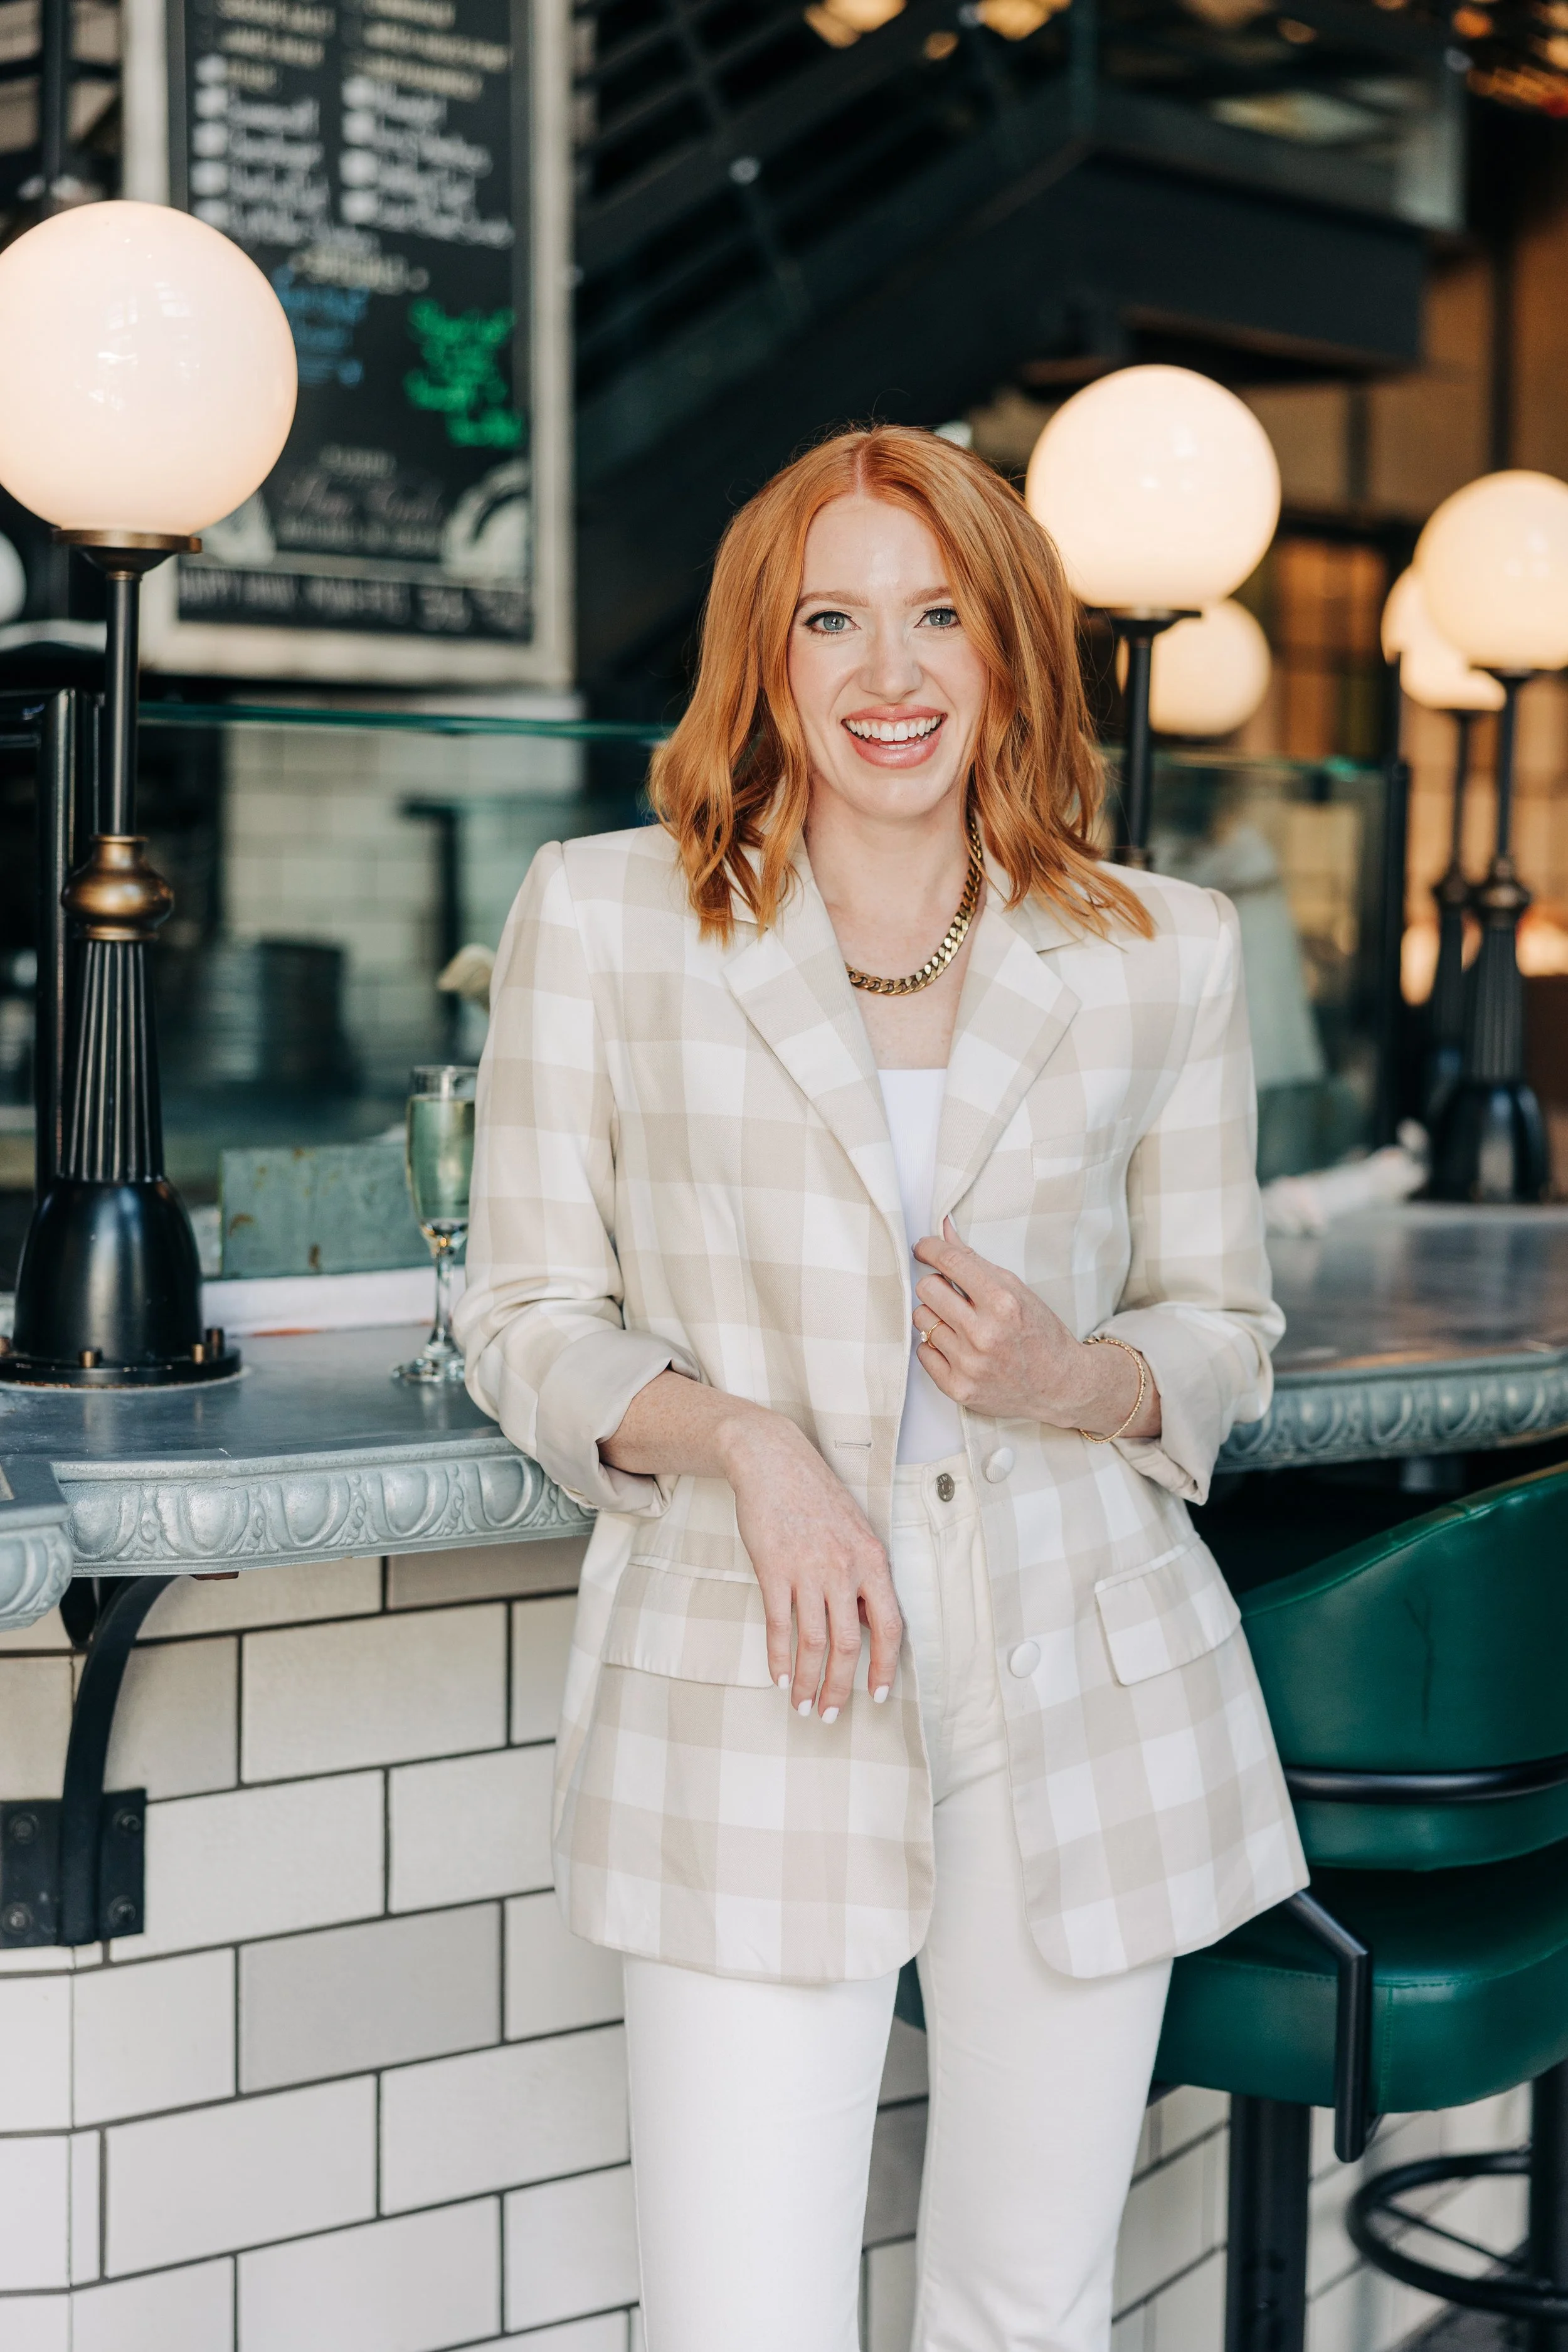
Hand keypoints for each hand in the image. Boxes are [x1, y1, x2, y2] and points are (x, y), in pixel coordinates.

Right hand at [719, 1409, 903, 1720]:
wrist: (772, 1460)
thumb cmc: (815, 1496)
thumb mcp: (855, 1531)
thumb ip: (864, 1577)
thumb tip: (868, 1624)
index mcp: (872, 1560)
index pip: (889, 1626)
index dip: (885, 1666)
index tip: (878, 1695)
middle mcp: (844, 1568)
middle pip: (848, 1644)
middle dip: (841, 1688)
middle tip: (831, 1716)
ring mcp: (807, 1569)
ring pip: (813, 1643)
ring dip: (809, 1682)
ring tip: (803, 1706)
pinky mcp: (773, 1569)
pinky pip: (779, 1625)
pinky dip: (779, 1658)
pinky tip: (780, 1678)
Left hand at [912, 1218, 1158, 1437]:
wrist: (1060, 1385)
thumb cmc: (1040, 1334)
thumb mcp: (1016, 1290)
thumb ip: (976, 1261)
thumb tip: (943, 1230)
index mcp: (1003, 1302)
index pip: (951, 1262)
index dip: (930, 1249)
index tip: (924, 1248)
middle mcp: (984, 1333)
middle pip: (927, 1289)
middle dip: (936, 1286)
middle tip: (952, 1294)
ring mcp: (970, 1363)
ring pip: (922, 1319)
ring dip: (936, 1317)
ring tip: (959, 1324)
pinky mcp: (959, 1387)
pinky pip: (922, 1352)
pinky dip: (936, 1347)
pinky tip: (958, 1347)